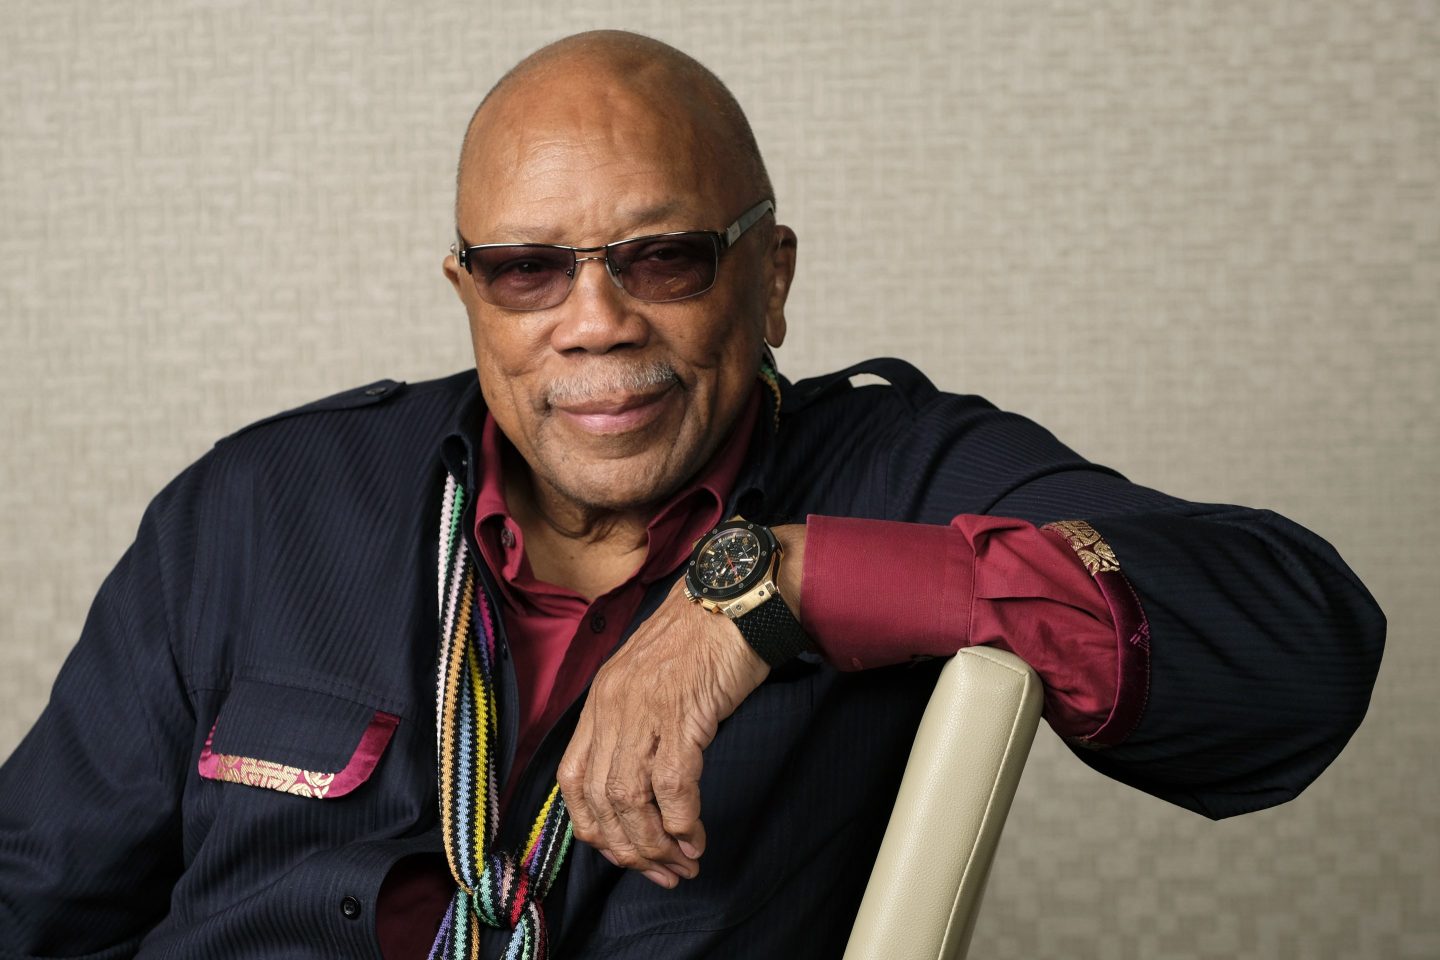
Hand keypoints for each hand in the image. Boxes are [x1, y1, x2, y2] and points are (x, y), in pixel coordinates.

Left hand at [556, 578, 768, 887]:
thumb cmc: (703, 638)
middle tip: (660, 872)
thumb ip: (635, 722)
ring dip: (655, 844)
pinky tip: (695, 838)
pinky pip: (671, 785)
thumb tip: (640, 785)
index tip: (624, 852)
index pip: (571, 780)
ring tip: (682, 863)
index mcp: (600, 700)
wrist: (737, 598)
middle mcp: (612, 706)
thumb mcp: (650, 679)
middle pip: (598, 799)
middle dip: (628, 849)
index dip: (593, 827)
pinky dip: (681, 822)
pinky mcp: (682, 713)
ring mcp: (643, 710)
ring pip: (629, 799)